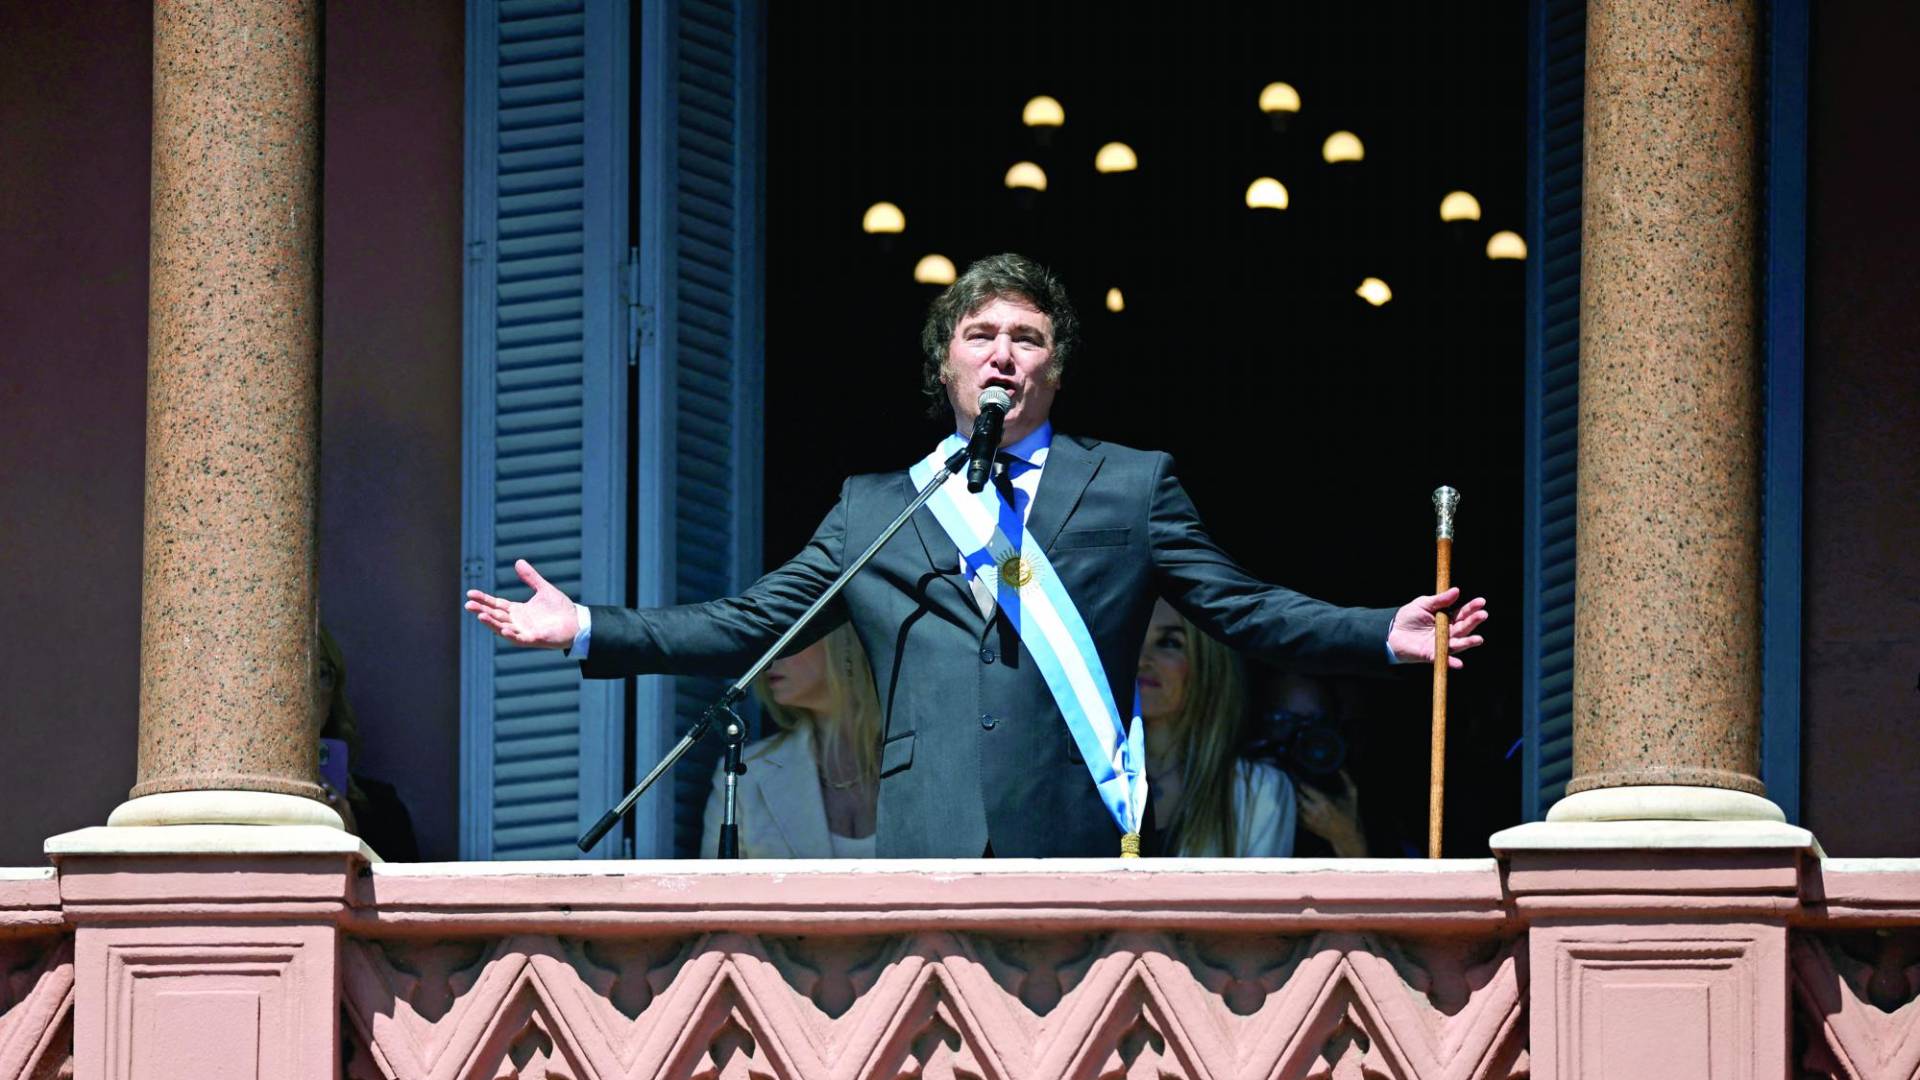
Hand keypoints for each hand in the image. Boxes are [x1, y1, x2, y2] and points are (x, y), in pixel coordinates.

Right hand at [464, 559, 579, 648]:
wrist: (577, 623)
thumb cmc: (561, 609)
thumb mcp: (543, 589)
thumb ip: (530, 577)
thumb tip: (518, 561)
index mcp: (518, 611)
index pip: (496, 604)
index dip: (483, 599)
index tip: (470, 593)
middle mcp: (517, 622)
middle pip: (495, 615)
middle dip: (482, 610)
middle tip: (468, 604)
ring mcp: (524, 631)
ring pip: (503, 627)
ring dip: (492, 623)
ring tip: (480, 615)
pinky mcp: (534, 639)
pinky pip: (519, 638)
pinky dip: (511, 635)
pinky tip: (503, 630)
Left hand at [1297, 771, 1366, 856]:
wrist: (1348, 837)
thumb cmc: (1351, 814)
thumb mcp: (1352, 794)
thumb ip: (1347, 778)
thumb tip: (1340, 765)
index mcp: (1324, 802)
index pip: (1304, 787)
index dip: (1298, 778)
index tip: (1293, 770)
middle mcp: (1314, 811)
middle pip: (1296, 795)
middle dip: (1292, 785)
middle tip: (1289, 777)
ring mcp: (1309, 820)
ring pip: (1294, 805)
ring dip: (1291, 796)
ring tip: (1289, 786)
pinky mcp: (1307, 826)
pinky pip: (1294, 814)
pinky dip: (1292, 807)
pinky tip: (1293, 800)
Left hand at [1387, 587, 1486, 667]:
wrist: (1391, 631)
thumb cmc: (1409, 617)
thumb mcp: (1423, 604)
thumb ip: (1440, 600)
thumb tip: (1457, 590)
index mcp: (1446, 619)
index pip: (1462, 613)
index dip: (1472, 608)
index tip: (1482, 601)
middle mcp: (1447, 632)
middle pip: (1463, 627)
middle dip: (1473, 622)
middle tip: (1483, 614)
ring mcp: (1441, 644)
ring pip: (1457, 644)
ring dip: (1468, 642)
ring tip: (1479, 639)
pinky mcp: (1432, 654)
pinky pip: (1442, 659)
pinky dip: (1451, 662)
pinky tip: (1459, 664)